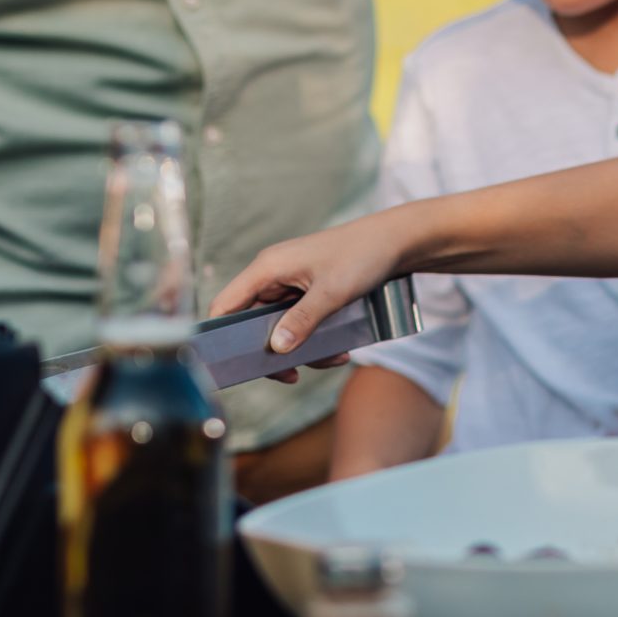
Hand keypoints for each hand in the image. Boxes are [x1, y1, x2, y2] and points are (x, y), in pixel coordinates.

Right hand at [209, 210, 411, 371]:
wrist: (396, 241)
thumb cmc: (362, 255)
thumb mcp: (332, 293)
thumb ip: (301, 321)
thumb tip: (276, 349)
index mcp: (267, 268)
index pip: (225, 305)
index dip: (221, 335)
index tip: (234, 364)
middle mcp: (273, 275)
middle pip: (253, 324)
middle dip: (276, 352)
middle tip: (293, 374)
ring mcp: (290, 284)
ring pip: (281, 328)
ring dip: (303, 349)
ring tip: (335, 358)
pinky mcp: (307, 292)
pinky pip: (300, 323)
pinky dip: (315, 339)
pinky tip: (340, 349)